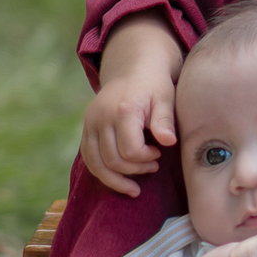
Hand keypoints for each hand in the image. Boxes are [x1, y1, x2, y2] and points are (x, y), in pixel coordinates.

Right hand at [80, 69, 178, 194]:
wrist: (133, 68)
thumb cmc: (154, 86)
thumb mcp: (165, 99)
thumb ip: (165, 121)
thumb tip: (169, 142)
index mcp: (123, 111)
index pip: (130, 150)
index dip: (146, 159)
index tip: (158, 154)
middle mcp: (101, 117)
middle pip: (112, 160)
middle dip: (134, 170)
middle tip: (153, 167)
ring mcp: (90, 123)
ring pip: (95, 164)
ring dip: (115, 179)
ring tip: (134, 187)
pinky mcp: (86, 127)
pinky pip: (88, 158)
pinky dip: (101, 172)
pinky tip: (118, 178)